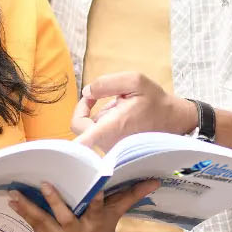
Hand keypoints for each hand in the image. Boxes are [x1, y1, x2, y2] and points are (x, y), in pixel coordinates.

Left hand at [10, 179, 161, 231]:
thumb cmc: (104, 228)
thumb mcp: (117, 214)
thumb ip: (131, 195)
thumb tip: (155, 180)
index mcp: (96, 223)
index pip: (98, 210)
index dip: (98, 200)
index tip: (96, 186)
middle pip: (66, 217)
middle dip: (54, 202)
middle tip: (43, 183)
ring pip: (44, 223)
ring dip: (28, 208)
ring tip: (13, 194)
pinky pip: (35, 229)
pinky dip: (24, 216)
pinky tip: (12, 203)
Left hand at [72, 72, 193, 152]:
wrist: (174, 120)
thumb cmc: (155, 101)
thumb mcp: (135, 81)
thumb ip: (106, 83)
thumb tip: (87, 91)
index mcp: (113, 127)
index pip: (84, 142)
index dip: (69, 145)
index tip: (57, 150)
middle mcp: (109, 141)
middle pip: (79, 126)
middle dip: (83, 109)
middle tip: (95, 96)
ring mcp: (110, 147)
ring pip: (88, 130)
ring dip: (94, 115)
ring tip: (116, 104)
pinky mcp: (113, 147)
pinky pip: (96, 134)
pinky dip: (100, 122)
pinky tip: (117, 112)